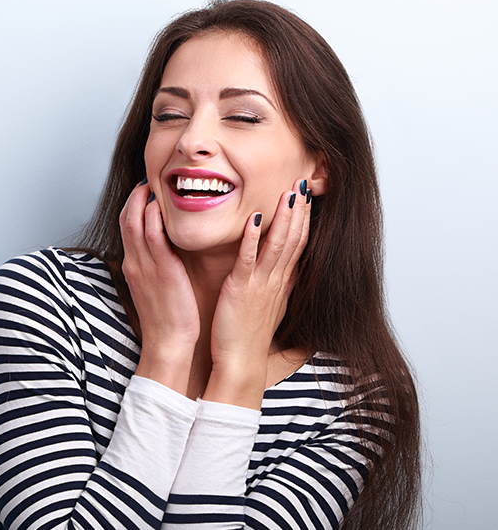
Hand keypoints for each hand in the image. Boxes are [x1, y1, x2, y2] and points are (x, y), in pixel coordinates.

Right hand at [119, 180, 199, 393]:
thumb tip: (163, 254)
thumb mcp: (155, 289)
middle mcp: (135, 263)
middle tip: (148, 181)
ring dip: (142, 199)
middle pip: (126, 219)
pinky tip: (161, 205)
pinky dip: (154, 217)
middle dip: (135, 196)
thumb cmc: (167, 319)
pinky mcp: (161, 270)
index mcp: (133, 266)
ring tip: (154, 185)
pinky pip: (153, 235)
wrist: (168, 343)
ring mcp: (145, 265)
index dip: (133, 205)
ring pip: (135, 222)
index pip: (127, 227)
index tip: (144, 192)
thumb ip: (156, 268)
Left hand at [205, 178, 311, 406]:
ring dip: (284, 217)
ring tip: (288, 192)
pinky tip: (254, 217)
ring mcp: (260, 285)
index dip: (304, 220)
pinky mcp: (241, 290)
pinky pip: (248, 259)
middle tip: (304, 182)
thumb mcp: (270, 308)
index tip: (307, 197)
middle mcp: (275, 281)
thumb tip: (290, 272)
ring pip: (277, 245)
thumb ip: (279, 287)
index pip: (298, 245)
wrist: (240, 364)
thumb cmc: (247, 338)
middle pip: (294, 239)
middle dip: (299, 211)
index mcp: (281, 284)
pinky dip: (252, 237)